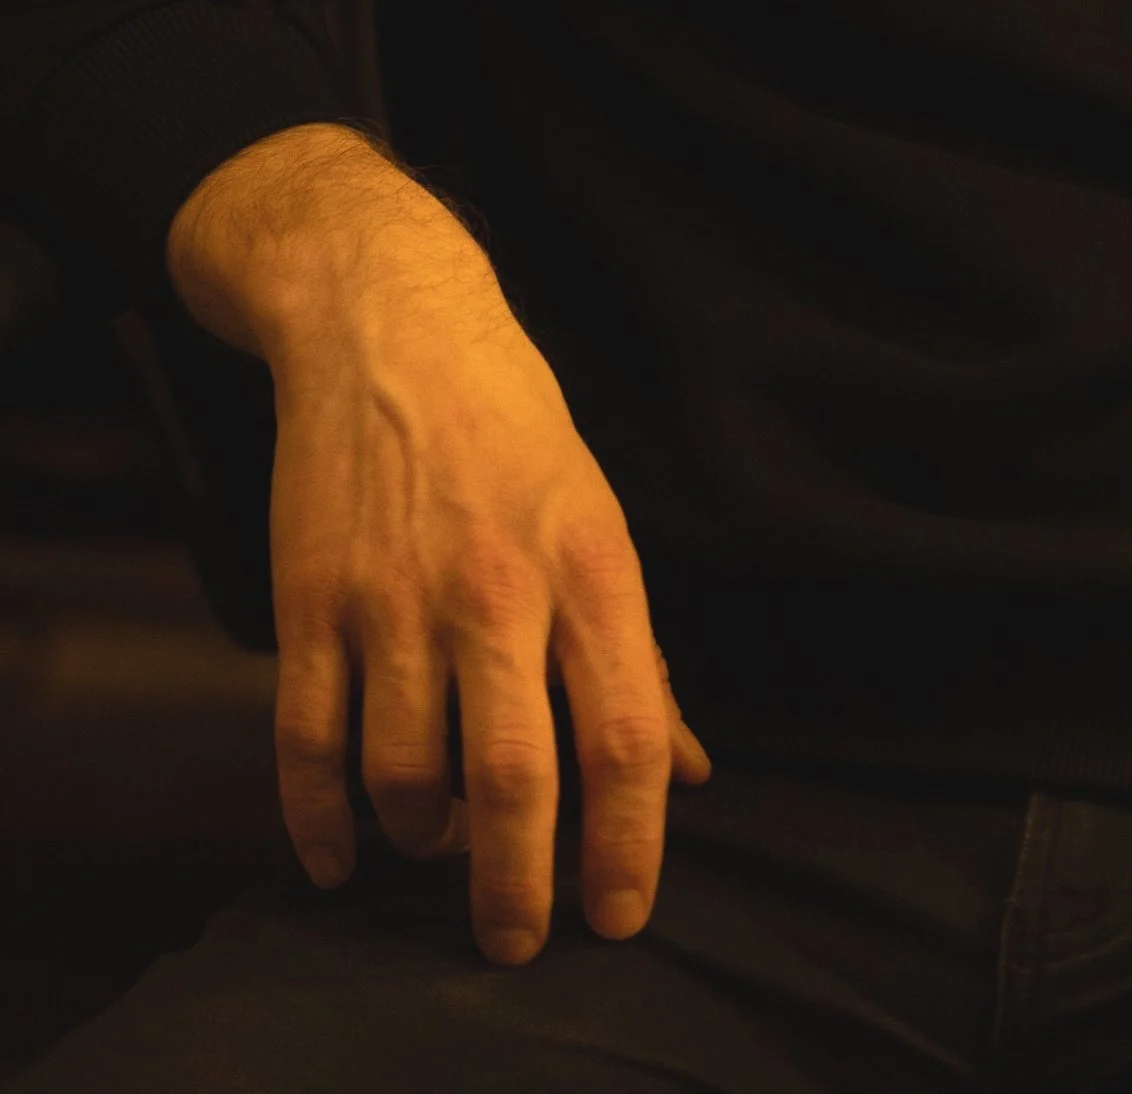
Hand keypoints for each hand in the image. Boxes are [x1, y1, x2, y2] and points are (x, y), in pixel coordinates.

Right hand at [168, 124, 708, 965]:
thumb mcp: (599, 520)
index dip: (629, 842)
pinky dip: (319, 822)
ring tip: (436, 844)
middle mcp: (496, 590)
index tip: (621, 913)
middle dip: (519, 887)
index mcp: (589, 567)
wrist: (390, 327)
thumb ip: (637, 654)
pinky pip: (307, 744)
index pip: (625, 734)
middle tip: (519, 942)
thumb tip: (687, 770)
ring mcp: (395, 598)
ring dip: (423, 840)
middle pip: (514, 779)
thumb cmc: (513, 428)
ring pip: (406, 777)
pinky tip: (339, 857)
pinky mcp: (311, 600)